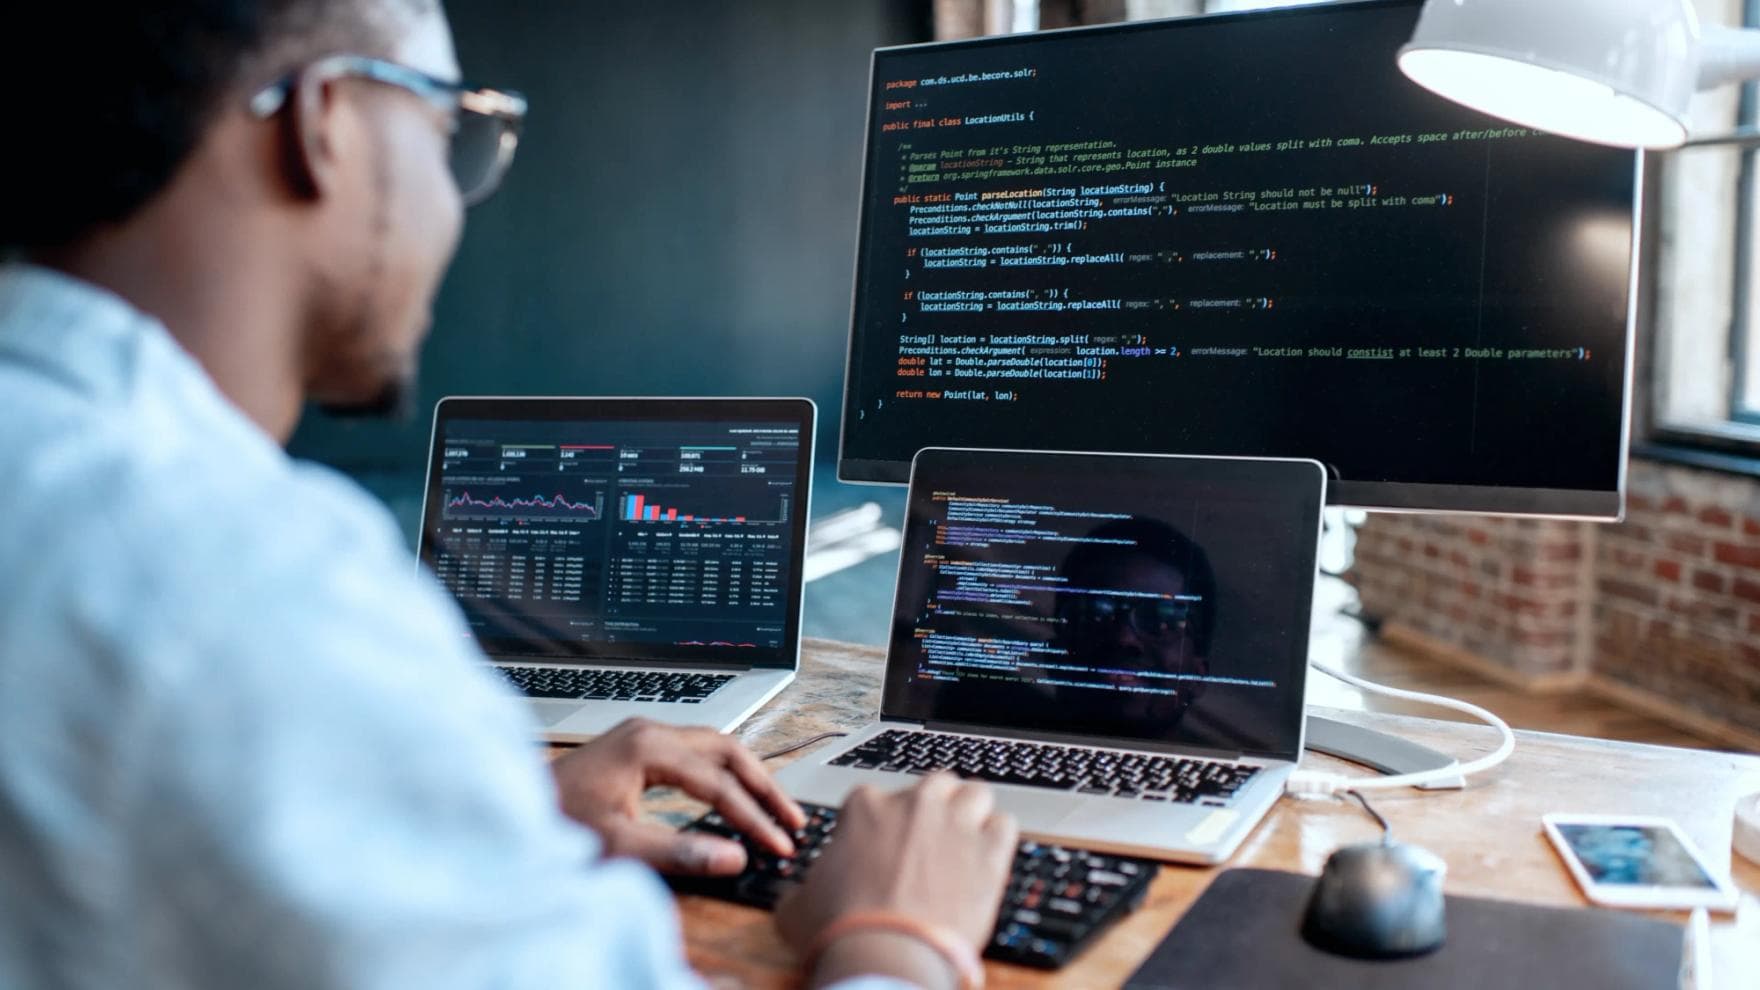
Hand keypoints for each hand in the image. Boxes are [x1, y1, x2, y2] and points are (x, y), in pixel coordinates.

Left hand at [550, 718, 804, 876]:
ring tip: (774, 809)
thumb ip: (679, 852)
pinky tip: (731, 795)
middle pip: (727, 750)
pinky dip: (722, 774)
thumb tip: (734, 857)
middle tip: (793, 820)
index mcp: (648, 747)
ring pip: (714, 747)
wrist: (508, 809)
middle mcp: (648, 732)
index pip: (719, 783)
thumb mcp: (617, 844)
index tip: (779, 845)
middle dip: (764, 787)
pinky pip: (694, 753)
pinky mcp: (634, 748)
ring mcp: (640, 736)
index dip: (754, 817)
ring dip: (747, 776)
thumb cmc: (553, 823)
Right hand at [775, 774, 1017, 986]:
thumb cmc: (840, 930)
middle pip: (935, 785)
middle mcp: (914, 804)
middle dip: (934, 807)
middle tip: (930, 840)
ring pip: (976, 793)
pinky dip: (998, 839)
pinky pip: (1005, 825)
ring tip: (965, 842)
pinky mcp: (990, 851)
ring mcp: (955, 823)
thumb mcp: (798, 906)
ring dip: (971, 813)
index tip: (885, 848)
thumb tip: (797, 895)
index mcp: (865, 807)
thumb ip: (801, 888)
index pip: (880, 798)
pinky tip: (988, 859)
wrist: (885, 955)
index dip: (884, 824)